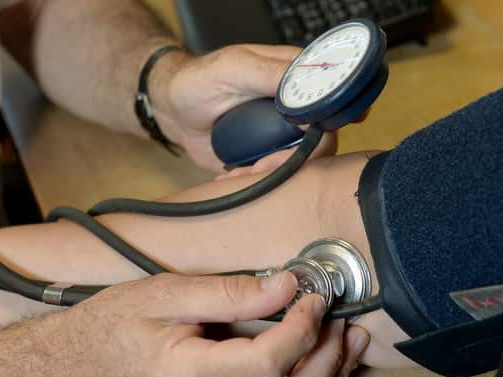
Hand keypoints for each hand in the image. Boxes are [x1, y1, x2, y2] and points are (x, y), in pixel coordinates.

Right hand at [56, 272, 366, 376]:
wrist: (76, 365)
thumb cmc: (112, 327)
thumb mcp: (165, 293)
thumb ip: (228, 291)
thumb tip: (285, 285)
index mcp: (189, 375)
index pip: (269, 362)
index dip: (302, 327)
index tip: (312, 294)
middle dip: (329, 360)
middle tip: (342, 321)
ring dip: (327, 374)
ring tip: (348, 339)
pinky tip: (319, 356)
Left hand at [149, 45, 337, 172]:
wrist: (172, 111)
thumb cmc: (198, 80)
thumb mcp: (233, 68)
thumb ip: (270, 74)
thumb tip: (309, 93)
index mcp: (295, 78)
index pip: (330, 101)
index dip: (328, 123)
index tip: (306, 139)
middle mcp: (296, 107)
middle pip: (323, 139)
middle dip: (295, 159)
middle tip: (262, 164)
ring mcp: (284, 133)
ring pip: (303, 163)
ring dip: (274, 174)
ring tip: (242, 172)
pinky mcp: (269, 155)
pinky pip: (279, 176)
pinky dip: (260, 182)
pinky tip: (236, 176)